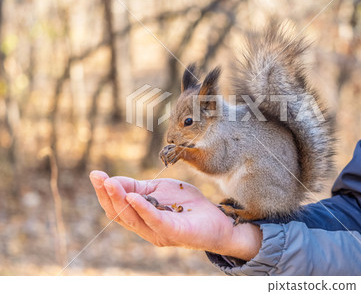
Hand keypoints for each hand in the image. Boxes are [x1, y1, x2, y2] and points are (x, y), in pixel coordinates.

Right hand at [89, 170, 261, 260]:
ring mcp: (158, 232)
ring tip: (110, 184)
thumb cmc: (187, 205)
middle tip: (98, 178)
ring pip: (132, 219)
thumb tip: (112, 180)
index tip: (95, 174)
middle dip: (106, 195)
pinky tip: (133, 197)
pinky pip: (155, 221)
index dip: (104, 192)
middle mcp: (145, 228)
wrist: (217, 219)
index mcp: (140, 218)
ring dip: (119, 200)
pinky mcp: (174, 232)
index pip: (116, 207)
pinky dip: (142, 209)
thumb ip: (137, 187)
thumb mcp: (159, 190)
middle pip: (119, 214)